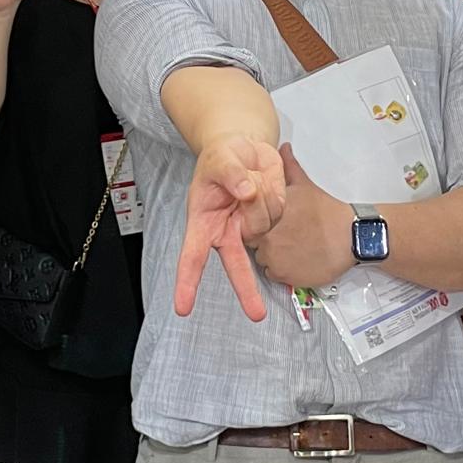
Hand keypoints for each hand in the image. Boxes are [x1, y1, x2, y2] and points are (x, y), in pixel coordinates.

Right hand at [173, 133, 285, 320]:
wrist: (244, 148)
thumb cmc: (222, 157)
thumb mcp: (219, 159)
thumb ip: (231, 174)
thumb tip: (246, 191)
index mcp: (204, 223)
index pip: (193, 257)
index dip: (188, 282)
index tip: (184, 307)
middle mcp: (227, 231)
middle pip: (237, 266)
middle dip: (247, 291)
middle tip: (257, 315)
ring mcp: (252, 226)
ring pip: (263, 224)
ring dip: (260, 197)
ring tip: (249, 178)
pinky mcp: (273, 217)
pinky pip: (278, 210)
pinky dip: (274, 192)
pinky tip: (263, 183)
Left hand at [246, 144, 354, 291]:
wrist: (351, 236)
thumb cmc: (328, 211)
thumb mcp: (306, 184)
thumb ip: (289, 166)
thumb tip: (283, 147)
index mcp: (267, 214)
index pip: (248, 221)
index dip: (259, 222)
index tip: (274, 223)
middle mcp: (265, 236)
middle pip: (254, 242)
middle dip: (265, 239)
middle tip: (287, 235)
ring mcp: (273, 257)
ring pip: (262, 259)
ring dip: (273, 255)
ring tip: (294, 247)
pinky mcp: (284, 275)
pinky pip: (273, 274)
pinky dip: (282, 270)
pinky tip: (297, 259)